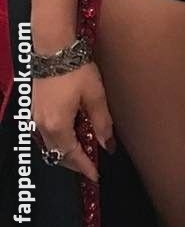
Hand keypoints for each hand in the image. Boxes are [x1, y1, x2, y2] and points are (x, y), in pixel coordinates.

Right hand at [32, 61, 113, 180]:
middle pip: (58, 155)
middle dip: (75, 163)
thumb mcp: (95, 96)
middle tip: (91, 166)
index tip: (95, 175)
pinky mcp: (35, 110)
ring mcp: (36, 119)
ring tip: (83, 152)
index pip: (72, 155)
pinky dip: (58, 141)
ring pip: (50, 146)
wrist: (54, 50)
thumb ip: (101, 122)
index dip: (85, 167)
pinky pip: (46, 135)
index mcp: (58, 126)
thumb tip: (107, 144)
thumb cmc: (76, 71)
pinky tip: (70, 135)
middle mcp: (43, 127)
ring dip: (66, 152)